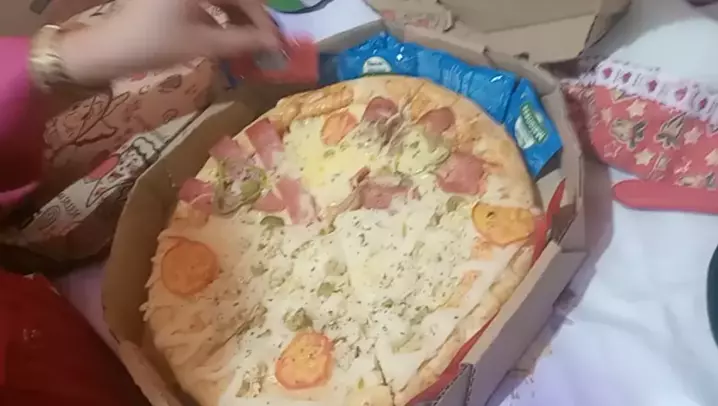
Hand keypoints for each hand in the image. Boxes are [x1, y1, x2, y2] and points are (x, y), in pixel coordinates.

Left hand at [57, 0, 279, 84]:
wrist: (108, 50)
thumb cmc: (154, 44)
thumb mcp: (202, 43)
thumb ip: (242, 41)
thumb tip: (274, 44)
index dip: (262, 18)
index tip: (275, 41)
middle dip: (251, 16)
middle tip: (265, 41)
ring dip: (236, 16)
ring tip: (248, 42)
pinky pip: (206, 0)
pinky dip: (219, 14)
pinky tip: (227, 35)